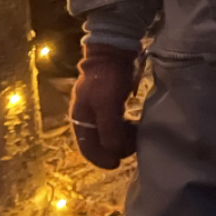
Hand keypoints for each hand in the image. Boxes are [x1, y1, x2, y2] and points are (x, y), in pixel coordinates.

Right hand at [69, 42, 137, 168]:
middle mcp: (86, 116)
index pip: (87, 147)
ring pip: (108, 133)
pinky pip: (115, 123)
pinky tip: (134, 127)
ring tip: (135, 138)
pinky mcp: (109, 102)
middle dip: (114, 148)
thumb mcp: (107, 105)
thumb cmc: (107, 78)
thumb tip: (114, 151)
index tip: (117, 164)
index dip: (101, 159)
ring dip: (121, 139)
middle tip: (131, 148)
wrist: (112, 51)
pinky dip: (124, 129)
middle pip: (98, 142)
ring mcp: (97, 109)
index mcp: (80, 118)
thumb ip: (108, 129)